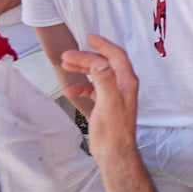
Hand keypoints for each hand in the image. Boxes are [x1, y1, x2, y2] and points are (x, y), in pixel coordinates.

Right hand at [61, 34, 139, 157]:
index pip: (116, 56)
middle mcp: (123, 86)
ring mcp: (115, 95)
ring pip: (98, 74)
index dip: (103, 45)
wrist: (114, 153)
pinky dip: (82, 87)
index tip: (89, 38)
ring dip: (82, 69)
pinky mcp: (107, 104)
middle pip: (105, 63)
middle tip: (67, 56)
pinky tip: (70, 91)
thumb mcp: (108, 103)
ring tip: (65, 66)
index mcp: (127, 82)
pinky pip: (93, 89)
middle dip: (86, 57)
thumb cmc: (113, 131)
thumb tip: (98, 61)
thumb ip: (104, 80)